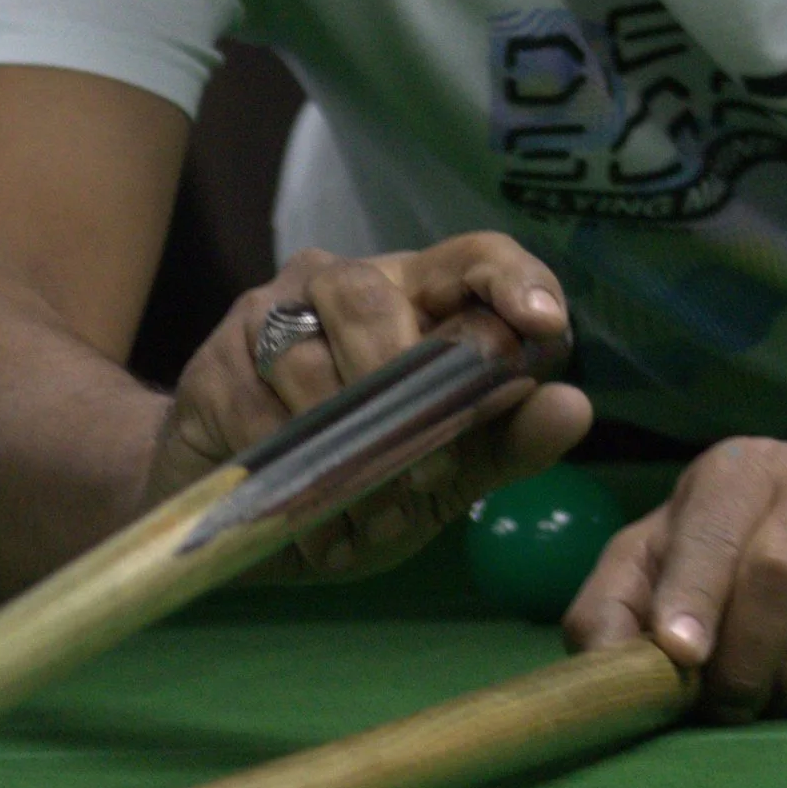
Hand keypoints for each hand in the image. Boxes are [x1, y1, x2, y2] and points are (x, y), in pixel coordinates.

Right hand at [141, 235, 592, 574]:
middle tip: (429, 473)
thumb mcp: (443, 472)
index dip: (510, 279)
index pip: (469, 257)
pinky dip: (299, 482)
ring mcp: (265, 318)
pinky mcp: (212, 368)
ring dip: (348, 456)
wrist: (235, 514)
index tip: (542, 325)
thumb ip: (505, 440)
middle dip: (403, 385)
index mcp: (410, 294)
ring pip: (309, 363)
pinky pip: (259, 417)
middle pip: (372, 300)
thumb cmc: (352, 473)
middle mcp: (335, 284)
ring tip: (375, 521)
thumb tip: (573, 406)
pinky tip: (323, 530)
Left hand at [561, 438, 786, 715]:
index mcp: (742, 472)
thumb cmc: (743, 536)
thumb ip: (618, 593)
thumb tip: (598, 665)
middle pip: (773, 585)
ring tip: (754, 693)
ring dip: (772, 695)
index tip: (679, 655)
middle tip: (713, 703)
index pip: (717, 535)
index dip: (694, 597)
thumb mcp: (672, 539)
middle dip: (732, 664)